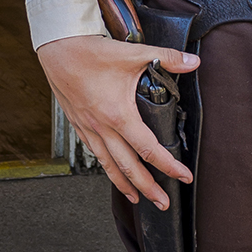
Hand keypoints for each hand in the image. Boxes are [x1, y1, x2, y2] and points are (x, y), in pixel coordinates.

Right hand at [36, 33, 198, 209]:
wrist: (58, 49)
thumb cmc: (92, 52)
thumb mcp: (134, 54)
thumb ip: (167, 58)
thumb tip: (194, 62)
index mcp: (118, 114)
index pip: (149, 149)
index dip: (168, 166)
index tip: (183, 176)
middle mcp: (102, 127)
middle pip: (128, 167)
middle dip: (148, 188)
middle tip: (163, 203)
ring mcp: (88, 128)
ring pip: (108, 165)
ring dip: (125, 184)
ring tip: (137, 198)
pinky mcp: (78, 124)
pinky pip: (94, 152)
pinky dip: (106, 165)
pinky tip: (111, 170)